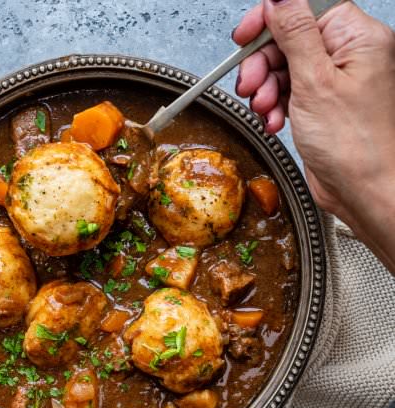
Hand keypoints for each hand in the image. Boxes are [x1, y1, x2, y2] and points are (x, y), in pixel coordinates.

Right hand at [233, 0, 394, 273]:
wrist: (360, 189)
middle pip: (290, 42)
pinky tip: (274, 121)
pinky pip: (287, 94)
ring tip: (265, 110)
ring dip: (267, 90)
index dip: (272, 20)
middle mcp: (346, 58)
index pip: (306, 10)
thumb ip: (296, 36)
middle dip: (264, 65)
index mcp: (357, 40)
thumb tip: (280, 1)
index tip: (246, 35)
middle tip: (250, 85)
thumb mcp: (315, 82)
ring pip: (284, 70)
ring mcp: (332, 84)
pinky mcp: (319, 106)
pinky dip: (274, 107)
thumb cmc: (353, 145)